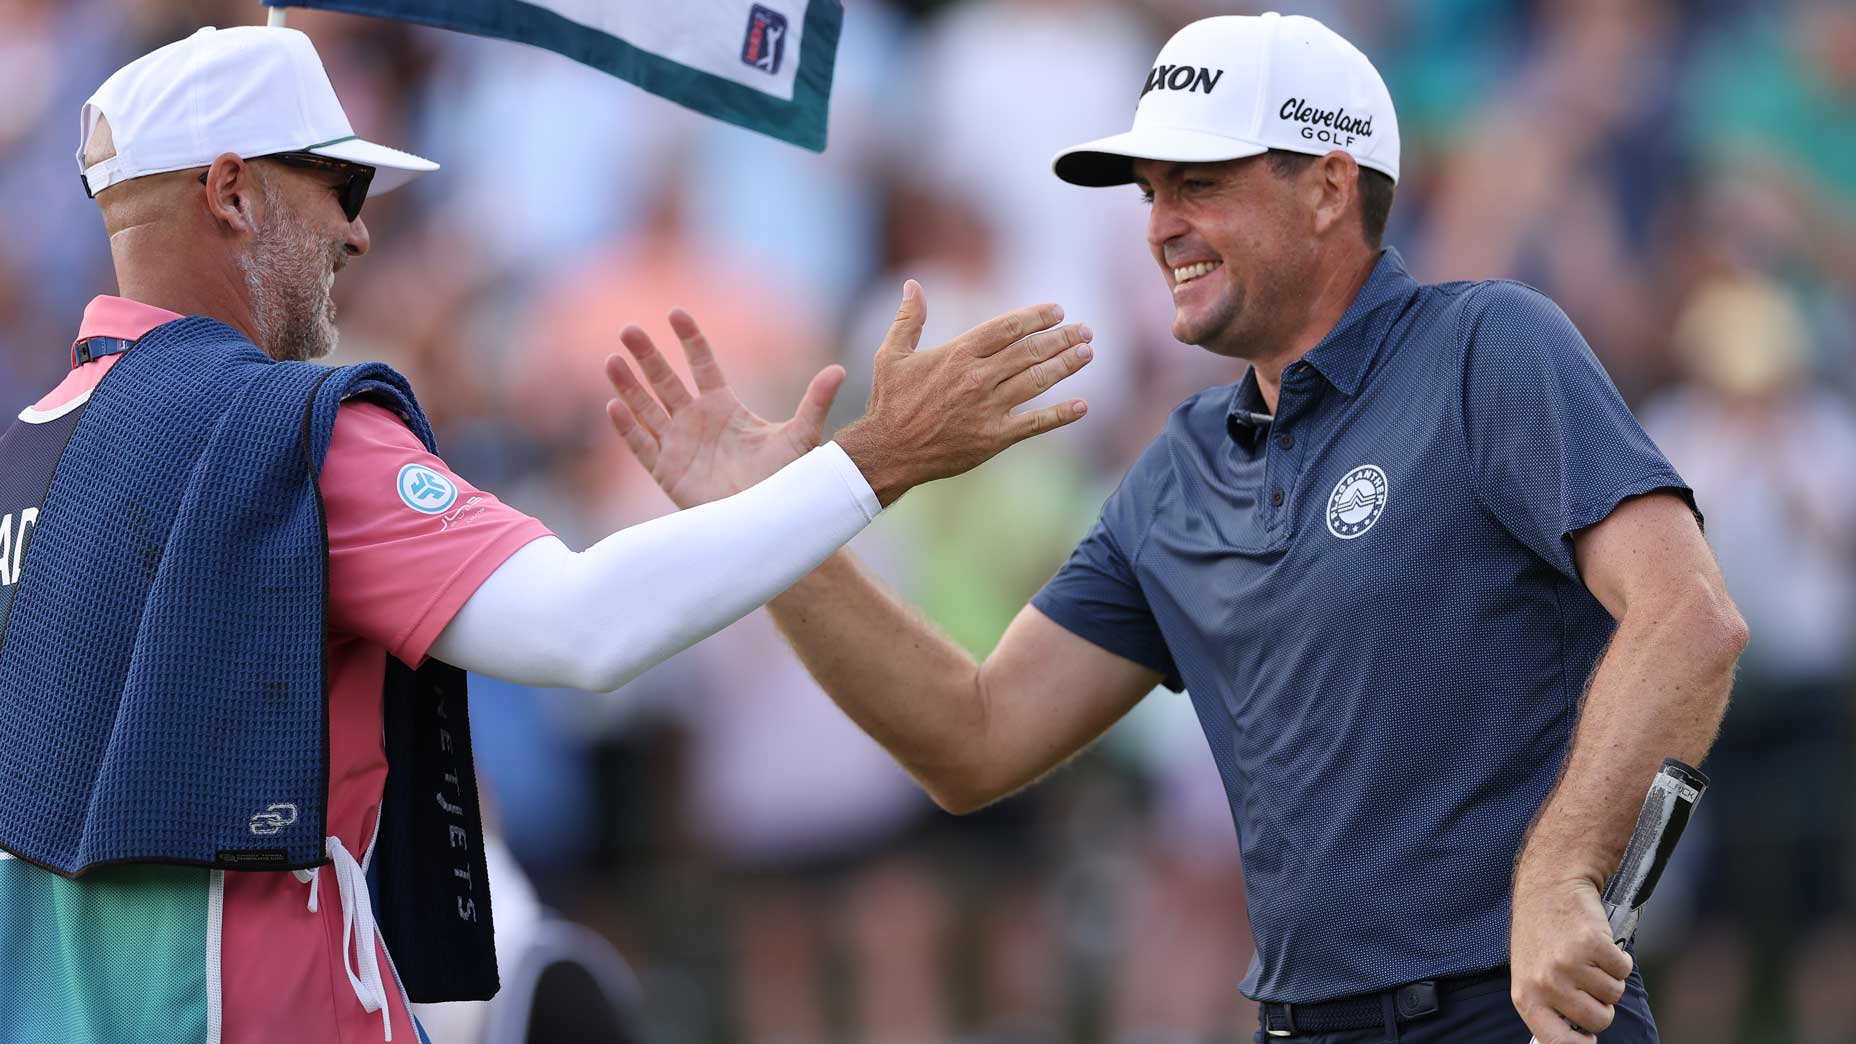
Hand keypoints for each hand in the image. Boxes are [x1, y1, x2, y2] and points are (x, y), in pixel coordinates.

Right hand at [605, 309, 844, 508]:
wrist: (766, 521)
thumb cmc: (783, 480)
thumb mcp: (800, 437)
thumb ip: (815, 402)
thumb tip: (839, 369)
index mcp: (724, 406)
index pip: (702, 365)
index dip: (689, 340)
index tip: (676, 313)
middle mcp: (696, 420)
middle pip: (666, 381)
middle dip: (648, 356)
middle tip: (629, 329)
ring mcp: (678, 445)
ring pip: (647, 408)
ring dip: (629, 386)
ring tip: (612, 360)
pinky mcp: (667, 471)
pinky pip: (642, 446)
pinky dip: (628, 428)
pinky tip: (613, 406)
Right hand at [834, 280, 1093, 505]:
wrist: (887, 452)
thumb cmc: (890, 402)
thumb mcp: (892, 355)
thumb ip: (908, 319)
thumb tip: (912, 285)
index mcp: (958, 354)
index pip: (1007, 327)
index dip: (1036, 317)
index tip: (1058, 311)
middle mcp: (977, 378)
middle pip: (1029, 351)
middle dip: (1061, 337)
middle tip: (1085, 329)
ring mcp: (988, 408)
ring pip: (1037, 381)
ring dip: (1066, 365)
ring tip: (1088, 353)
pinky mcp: (993, 438)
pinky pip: (1034, 424)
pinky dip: (1060, 415)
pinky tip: (1082, 406)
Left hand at [1510, 874, 1632, 1042]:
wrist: (1549, 887)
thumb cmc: (1541, 935)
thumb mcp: (1530, 975)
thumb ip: (1548, 1007)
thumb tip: (1573, 1039)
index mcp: (1526, 996)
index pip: (1557, 1042)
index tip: (1588, 1039)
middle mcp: (1545, 983)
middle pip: (1599, 1020)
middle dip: (1602, 1004)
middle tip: (1588, 981)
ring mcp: (1568, 963)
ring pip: (1614, 994)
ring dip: (1609, 978)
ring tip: (1588, 957)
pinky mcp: (1591, 944)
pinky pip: (1623, 969)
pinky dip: (1620, 959)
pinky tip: (1601, 945)